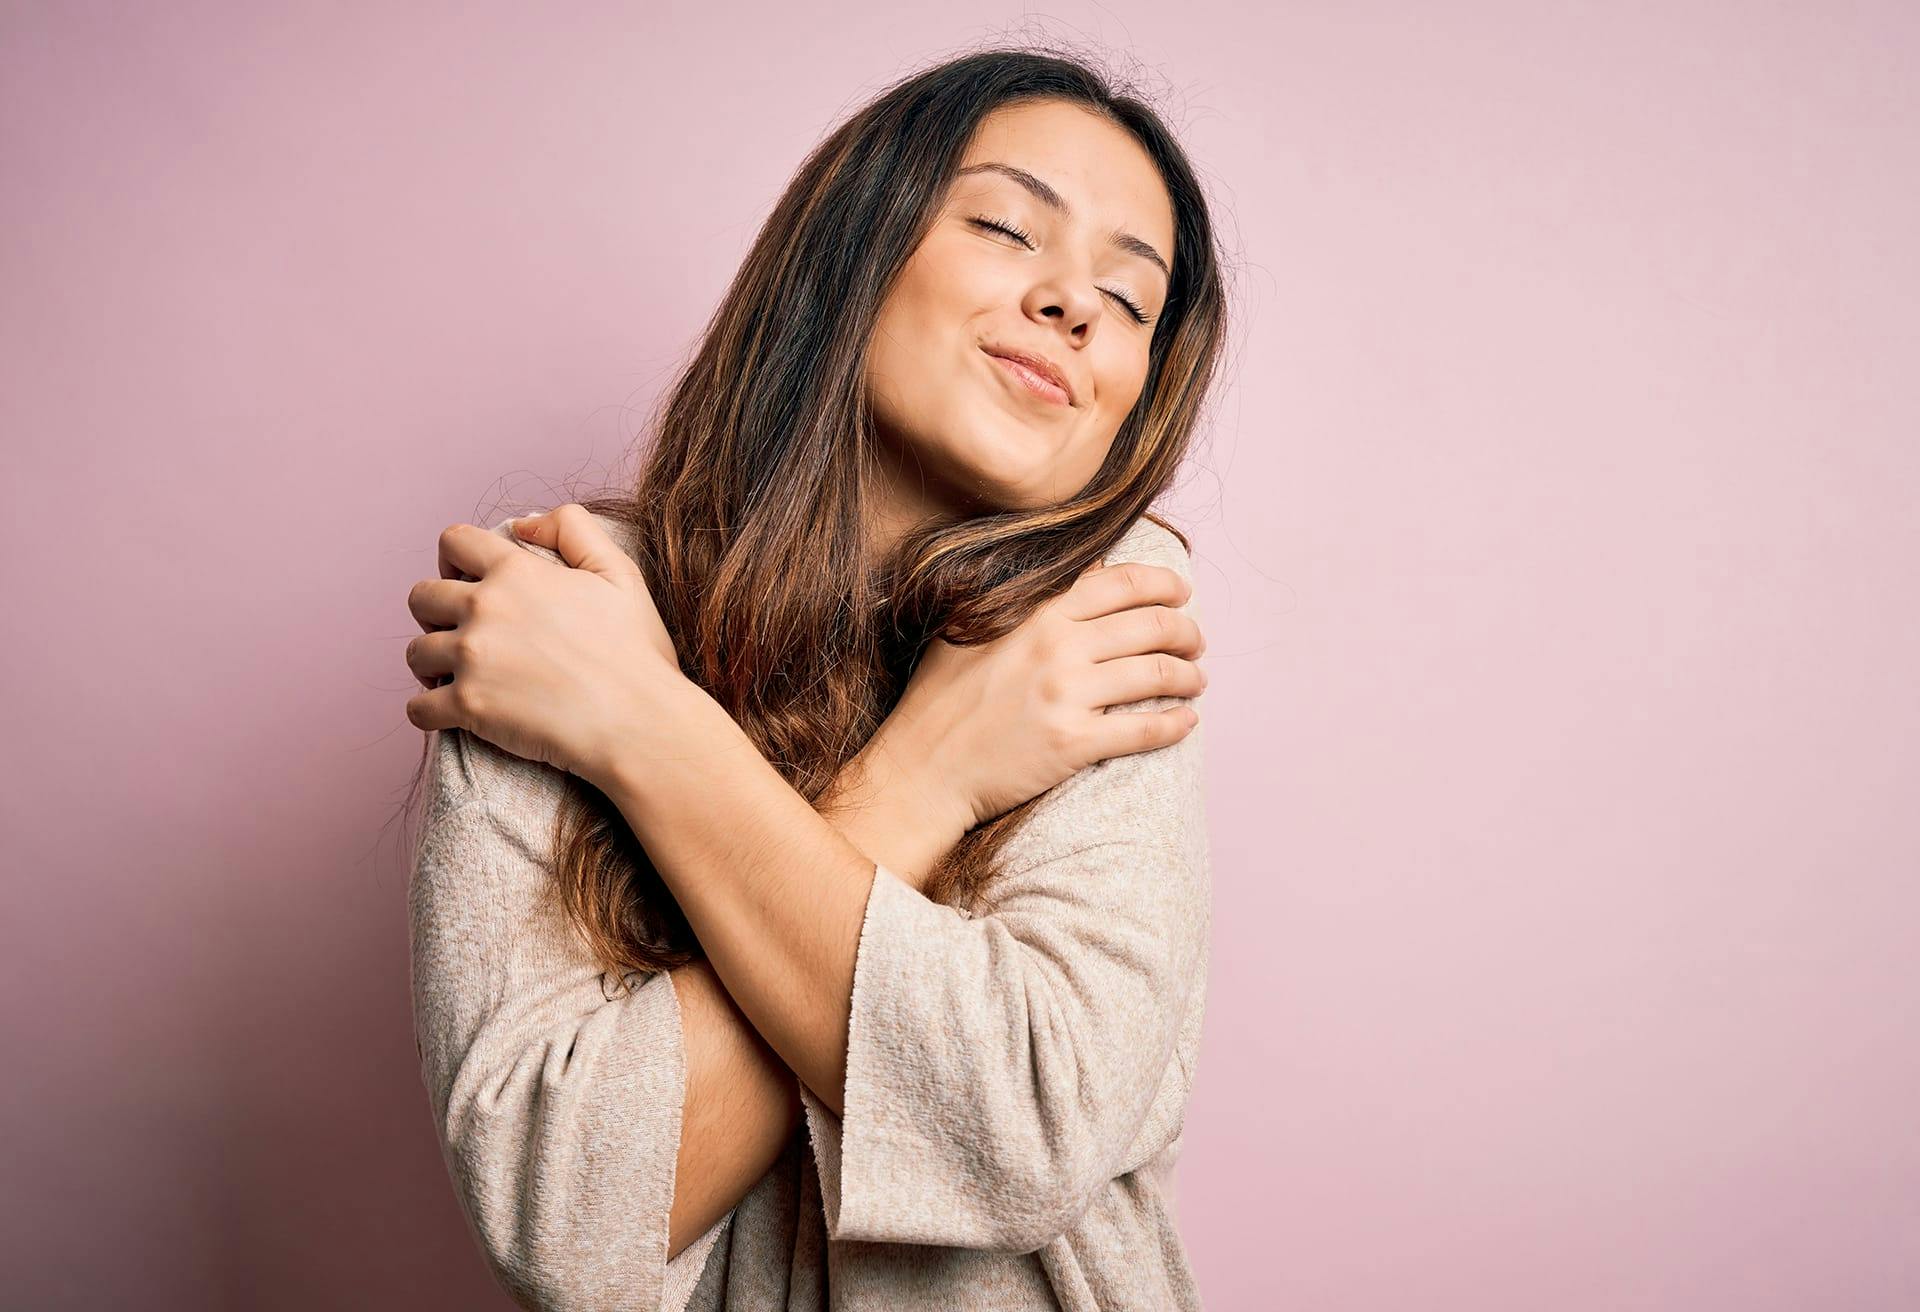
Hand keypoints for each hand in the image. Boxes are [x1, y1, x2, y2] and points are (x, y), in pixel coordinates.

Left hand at [402, 504, 685, 782]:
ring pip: (415, 652)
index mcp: (517, 572)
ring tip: (456, 676)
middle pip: (421, 597)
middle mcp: (485, 608)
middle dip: (435, 613)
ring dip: (431, 664)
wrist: (638, 722)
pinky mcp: (467, 707)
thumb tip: (523, 525)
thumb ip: (574, 529)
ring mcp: (472, 658)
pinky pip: (417, 708)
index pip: (454, 541)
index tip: (466, 581)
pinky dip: (428, 712)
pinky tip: (450, 714)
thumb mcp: (619, 573)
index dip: (455, 559)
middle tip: (461, 633)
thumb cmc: (635, 653)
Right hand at [875, 559, 1206, 830]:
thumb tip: (1086, 568)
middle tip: (1196, 641)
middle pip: (1151, 626)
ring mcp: (1068, 696)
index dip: (1163, 584)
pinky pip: (1145, 730)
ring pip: (1156, 675)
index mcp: (1036, 613)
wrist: (921, 769)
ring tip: (1195, 680)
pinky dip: (1176, 725)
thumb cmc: (939, 698)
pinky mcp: (1075, 744)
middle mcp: (1057, 648)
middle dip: (1186, 631)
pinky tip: (1187, 722)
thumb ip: (1025, 597)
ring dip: (1188, 676)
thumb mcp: (969, 628)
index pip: (1121, 583)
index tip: (1180, 592)